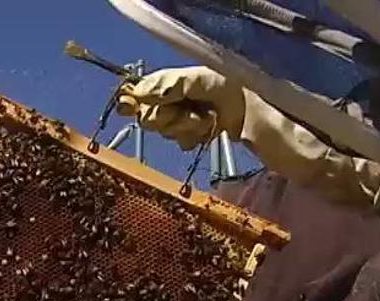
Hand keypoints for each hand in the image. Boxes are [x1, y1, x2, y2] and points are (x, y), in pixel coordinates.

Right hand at [117, 66, 244, 149]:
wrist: (250, 108)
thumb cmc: (227, 84)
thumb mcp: (197, 77)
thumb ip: (169, 85)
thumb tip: (140, 93)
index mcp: (166, 84)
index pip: (138, 94)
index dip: (131, 101)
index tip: (129, 106)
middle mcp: (168, 102)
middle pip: (148, 119)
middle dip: (170, 117)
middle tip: (191, 111)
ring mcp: (178, 120)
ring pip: (166, 131)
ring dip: (187, 126)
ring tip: (206, 116)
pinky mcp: (190, 136)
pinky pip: (181, 142)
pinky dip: (196, 136)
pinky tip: (209, 127)